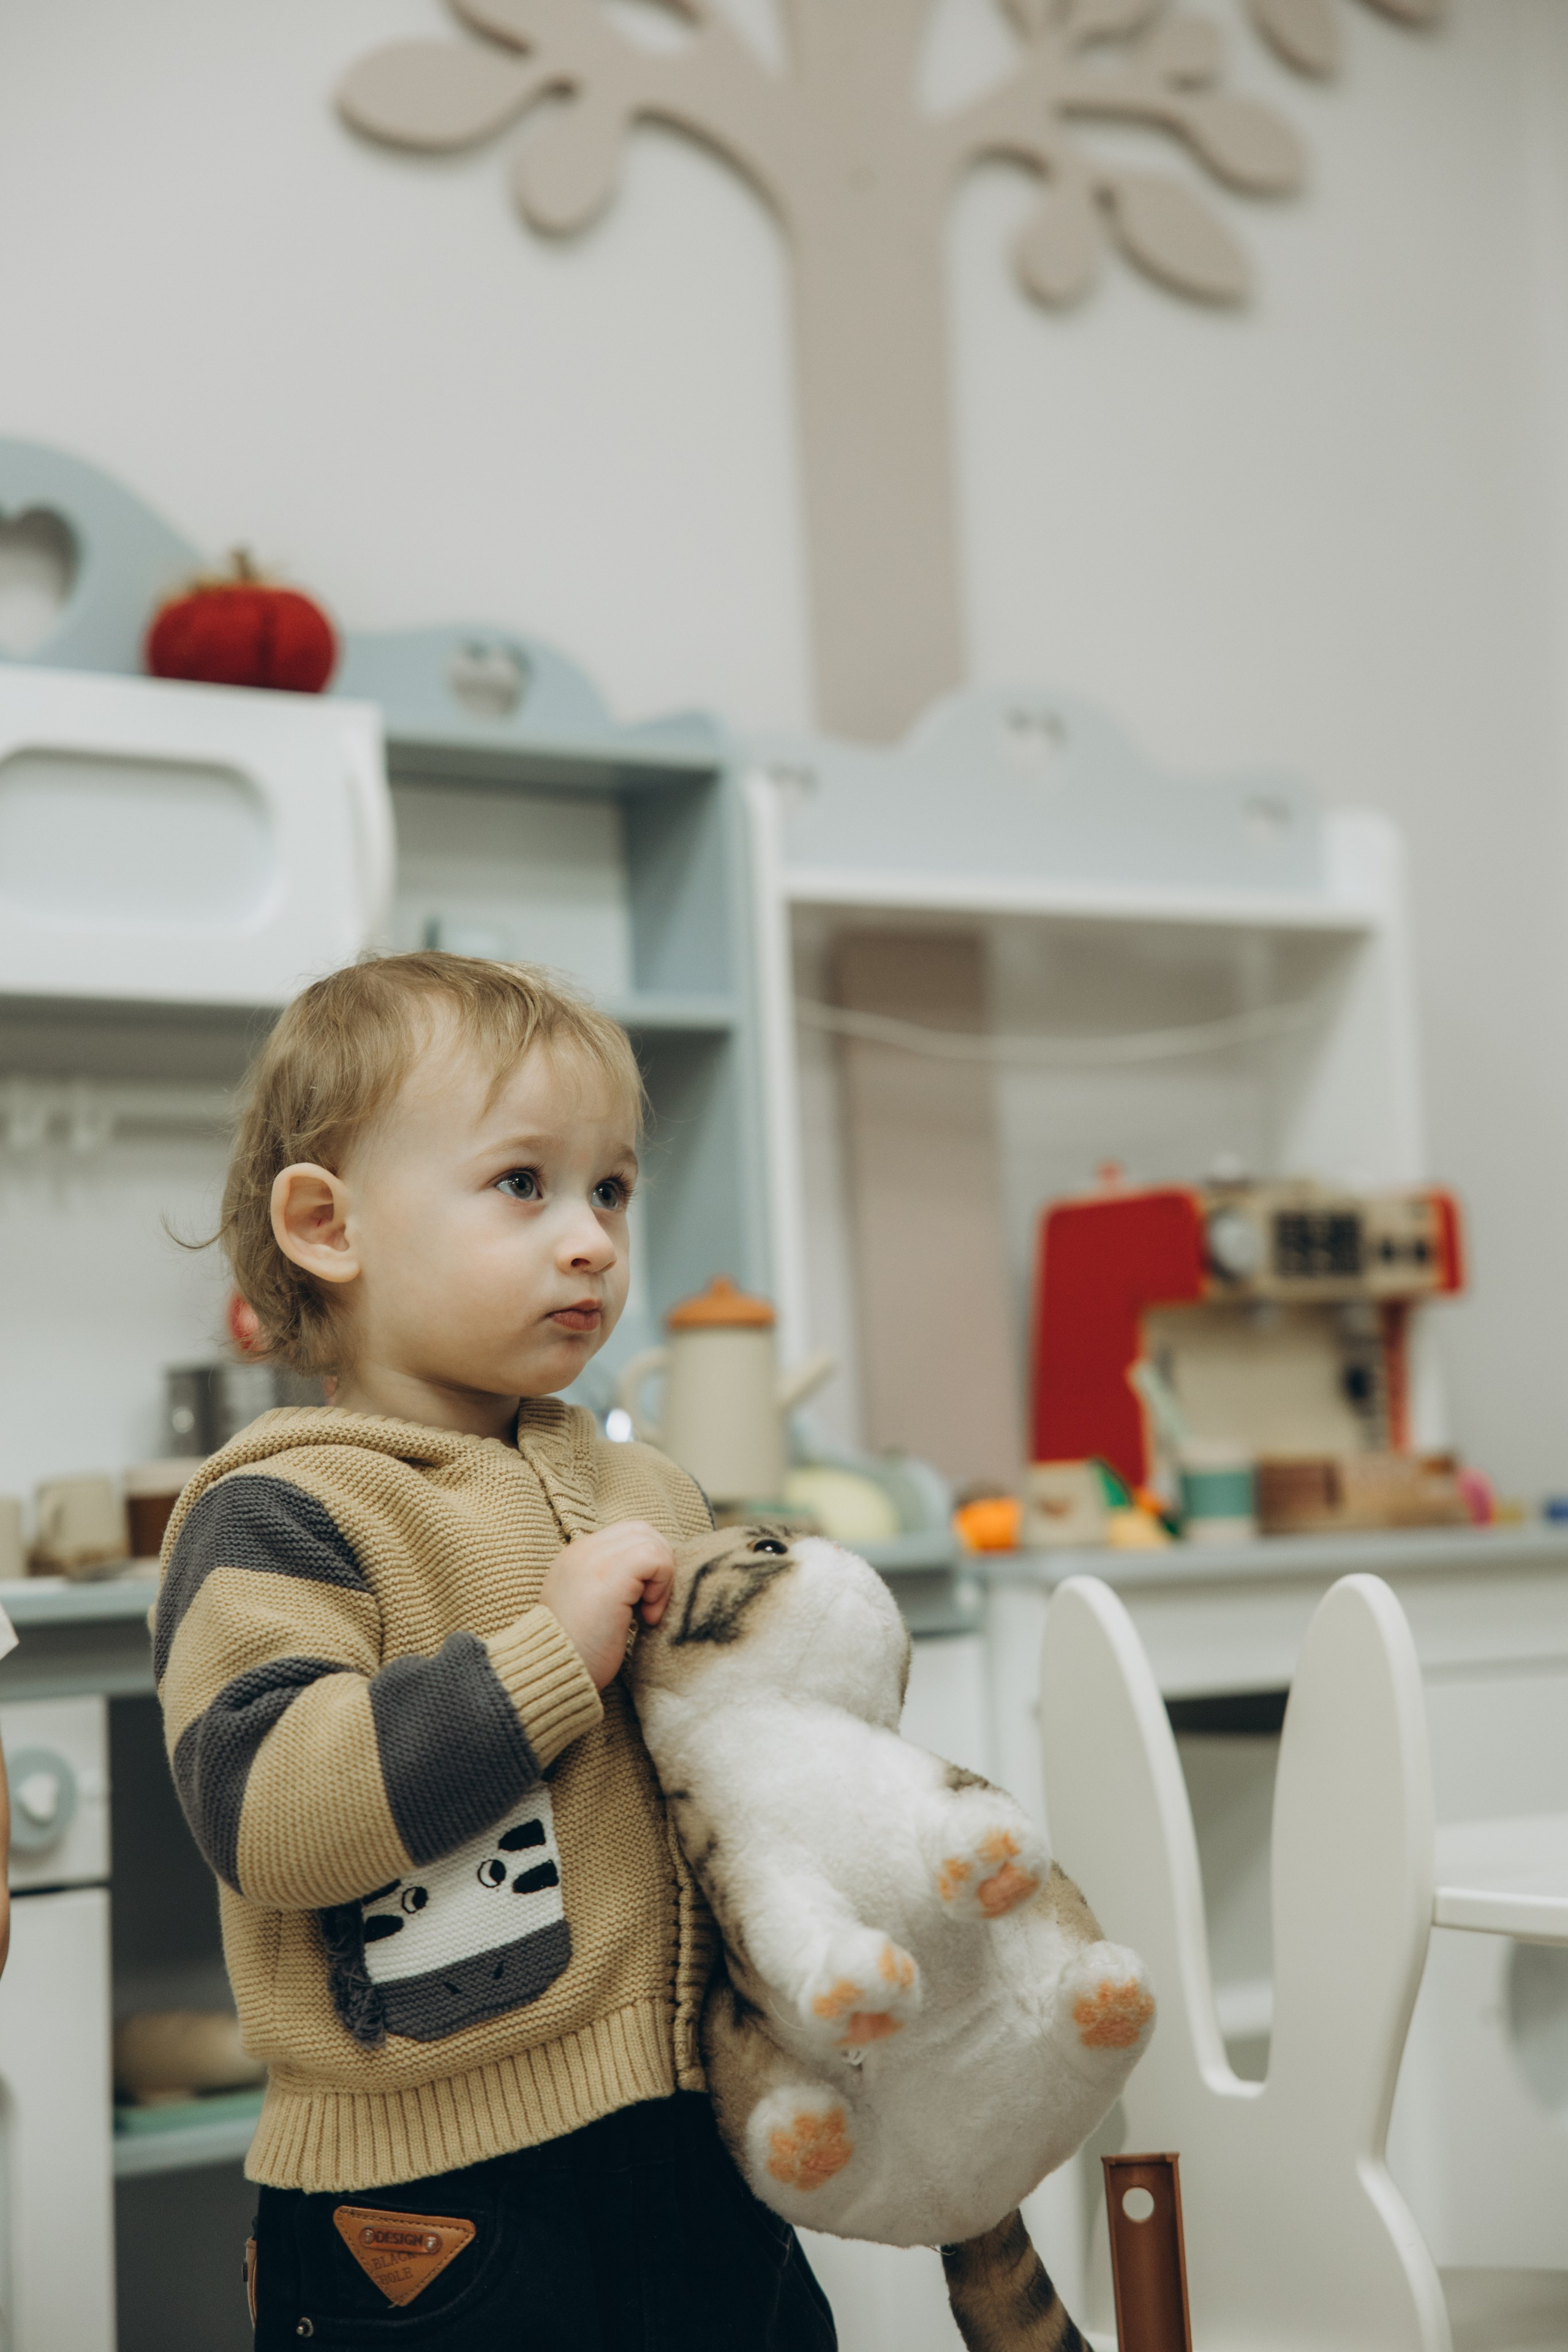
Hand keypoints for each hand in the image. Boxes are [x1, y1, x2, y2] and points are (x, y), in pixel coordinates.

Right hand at [539, 1520, 675, 1689]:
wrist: (552, 1672)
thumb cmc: (575, 1654)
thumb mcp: (589, 1609)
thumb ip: (608, 1585)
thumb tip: (647, 1581)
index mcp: (576, 1558)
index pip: (626, 1536)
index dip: (646, 1566)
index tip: (640, 1604)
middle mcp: (582, 1550)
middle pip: (642, 1531)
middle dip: (659, 1566)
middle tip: (649, 1606)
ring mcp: (594, 1557)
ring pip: (652, 1540)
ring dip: (662, 1578)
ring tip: (646, 1613)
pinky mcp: (611, 1573)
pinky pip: (655, 1557)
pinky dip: (662, 1585)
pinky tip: (647, 1616)